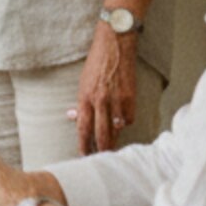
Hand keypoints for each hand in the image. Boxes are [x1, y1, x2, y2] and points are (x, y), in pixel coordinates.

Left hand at [74, 23, 139, 155]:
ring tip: (111, 147)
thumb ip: (81, 102)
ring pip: (116, 129)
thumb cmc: (96, 63)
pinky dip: (125, 123)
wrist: (115, 46)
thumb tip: (74, 117)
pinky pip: (128, 119)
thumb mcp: (82, 81)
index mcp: (85, 97)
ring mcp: (117, 100)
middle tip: (100, 159)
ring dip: (114, 139)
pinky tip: (122, 122)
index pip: (83, 128)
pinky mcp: (131, 98)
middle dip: (101, 149)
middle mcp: (100, 101)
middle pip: (101, 134)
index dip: (84, 145)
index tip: (84, 155)